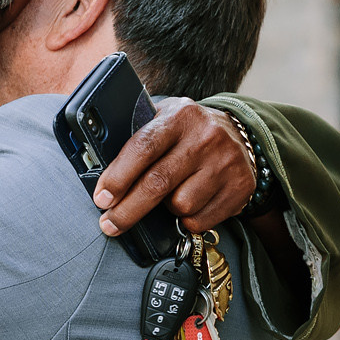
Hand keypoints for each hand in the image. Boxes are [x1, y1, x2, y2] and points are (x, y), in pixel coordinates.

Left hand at [93, 100, 256, 237]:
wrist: (240, 136)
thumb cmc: (189, 132)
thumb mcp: (165, 120)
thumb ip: (139, 138)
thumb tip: (100, 168)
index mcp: (180, 115)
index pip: (143, 147)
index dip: (118, 176)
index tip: (102, 198)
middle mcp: (206, 137)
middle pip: (158, 183)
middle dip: (128, 210)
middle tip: (110, 224)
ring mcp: (226, 163)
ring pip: (180, 205)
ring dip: (166, 209)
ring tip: (169, 196)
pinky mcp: (239, 188)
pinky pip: (200, 220)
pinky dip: (187, 220)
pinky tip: (190, 204)